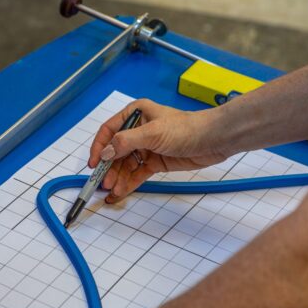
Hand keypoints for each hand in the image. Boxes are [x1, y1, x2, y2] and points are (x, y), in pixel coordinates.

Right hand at [89, 98, 226, 202]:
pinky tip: (120, 192)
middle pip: (115, 151)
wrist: (213, 141)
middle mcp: (138, 130)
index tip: (93, 164)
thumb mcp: (152, 133)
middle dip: (108, 168)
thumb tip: (104, 154)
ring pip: (125, 165)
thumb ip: (125, 142)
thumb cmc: (186, 128)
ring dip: (117, 178)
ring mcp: (146, 147)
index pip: (109, 131)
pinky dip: (128, 183)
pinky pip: (137, 173)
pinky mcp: (155, 162)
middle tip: (103, 183)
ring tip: (112, 191)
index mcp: (135, 114)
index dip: (99, 148)